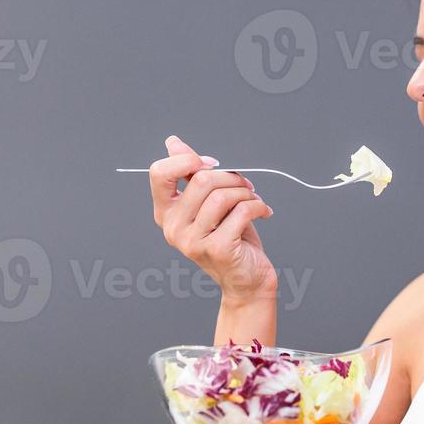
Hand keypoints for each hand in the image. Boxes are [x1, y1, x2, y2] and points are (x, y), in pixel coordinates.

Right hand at [149, 135, 277, 303]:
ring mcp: (193, 242)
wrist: (246, 280)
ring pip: (222, 195)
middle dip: (231, 177)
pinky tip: (263, 212)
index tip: (212, 164)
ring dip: (246, 192)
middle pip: (201, 180)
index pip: (159, 173)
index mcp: (165, 213)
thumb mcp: (208, 203)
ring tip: (254, 199)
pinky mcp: (217, 249)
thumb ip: (191, 174)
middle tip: (246, 186)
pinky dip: (258, 206)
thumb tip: (173, 143)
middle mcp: (173, 228)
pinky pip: (241, 211)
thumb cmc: (230, 239)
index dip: (188, 160)